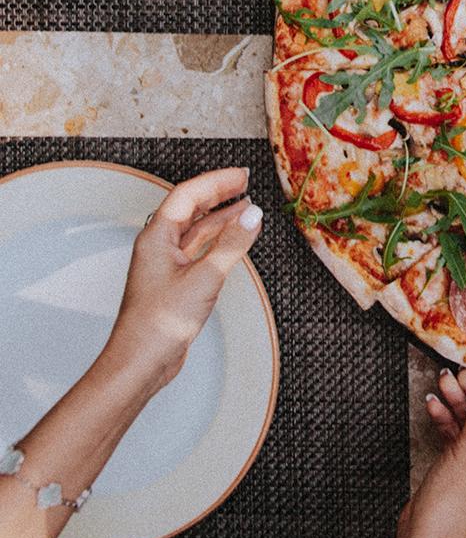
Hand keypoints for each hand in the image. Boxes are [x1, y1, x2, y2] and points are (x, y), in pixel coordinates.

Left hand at [105, 167, 262, 391]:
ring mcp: (166, 264)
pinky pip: (199, 249)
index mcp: (156, 238)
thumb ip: (232, 244)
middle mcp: (158, 246)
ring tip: (245, 206)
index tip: (241, 175)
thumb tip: (253, 216)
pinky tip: (234, 239)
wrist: (141, 362)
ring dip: (220, 216)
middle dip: (218, 193)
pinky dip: (218, 239)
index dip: (216, 181)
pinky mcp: (175, 281)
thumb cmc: (159, 324)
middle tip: (244, 183)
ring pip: (195, 229)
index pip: (188, 195)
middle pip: (190, 208)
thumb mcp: (204, 278)